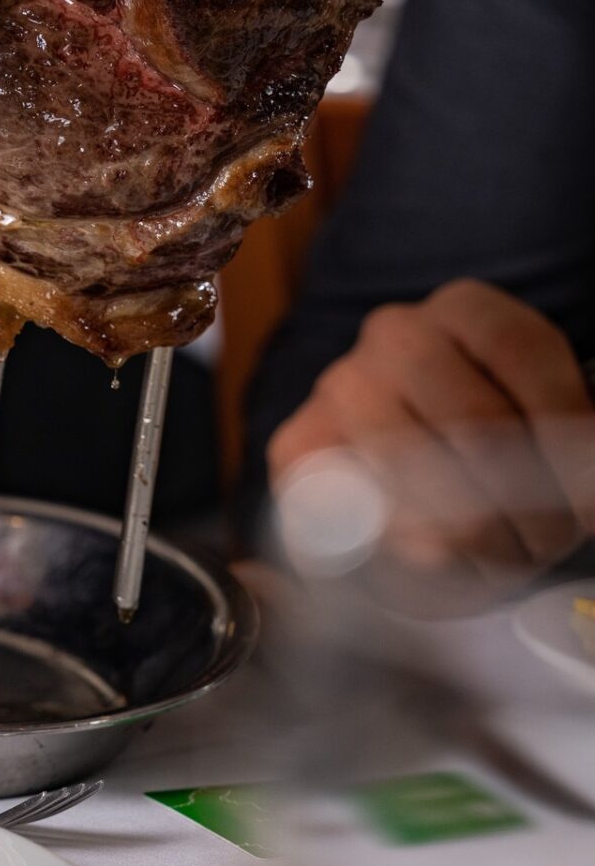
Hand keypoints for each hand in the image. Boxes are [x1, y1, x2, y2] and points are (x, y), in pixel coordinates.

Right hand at [269, 280, 594, 587]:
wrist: (400, 442)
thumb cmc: (486, 438)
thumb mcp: (534, 415)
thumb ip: (562, 434)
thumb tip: (579, 488)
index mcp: (465, 308)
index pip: (520, 349)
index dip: (564, 428)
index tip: (587, 499)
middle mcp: (396, 334)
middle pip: (472, 420)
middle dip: (523, 500)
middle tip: (548, 542)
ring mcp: (341, 385)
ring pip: (416, 469)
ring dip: (472, 531)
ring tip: (503, 556)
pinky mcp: (300, 445)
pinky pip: (358, 505)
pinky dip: (405, 543)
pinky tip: (439, 557)